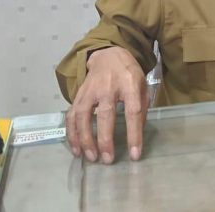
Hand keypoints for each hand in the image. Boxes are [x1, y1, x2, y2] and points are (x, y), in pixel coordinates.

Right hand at [65, 47, 148, 163]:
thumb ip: (142, 108)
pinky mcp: (78, 94)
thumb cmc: (129, 74)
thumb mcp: (143, 86)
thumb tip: (137, 135)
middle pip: (105, 115)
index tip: (134, 154)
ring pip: (83, 115)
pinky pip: (72, 115)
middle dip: (105, 139)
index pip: (133, 111)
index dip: (134, 134)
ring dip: (84, 138)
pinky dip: (72, 133)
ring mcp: (90, 90)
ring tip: (90, 157)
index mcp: (130, 84)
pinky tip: (76, 148)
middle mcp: (108, 86)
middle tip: (107, 160)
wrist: (108, 55)